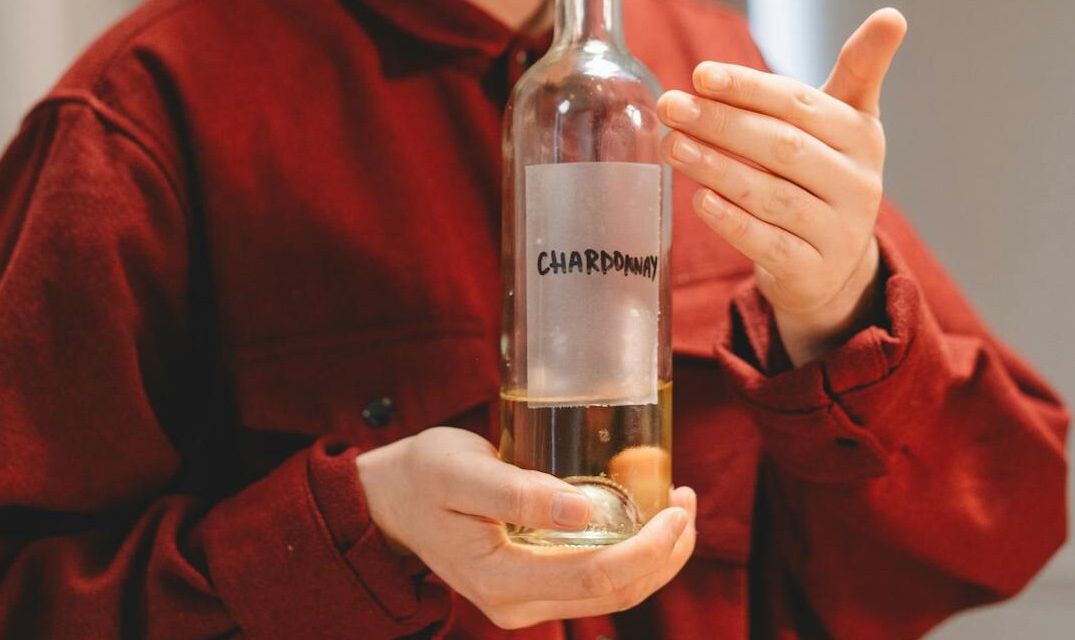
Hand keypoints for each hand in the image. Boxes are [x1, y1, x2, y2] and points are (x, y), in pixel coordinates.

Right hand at [355, 427, 697, 629]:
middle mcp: (518, 604)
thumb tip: (583, 508)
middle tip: (687, 500)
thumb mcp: (459, 470)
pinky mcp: (534, 585)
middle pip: (616, 594)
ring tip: (678, 507)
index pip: (598, 578)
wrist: (387, 501)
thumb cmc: (419, 476)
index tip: (677, 507)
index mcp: (501, 580)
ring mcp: (526, 600)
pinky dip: (630, 553)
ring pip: (612, 593)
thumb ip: (516, 491)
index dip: (649, 549)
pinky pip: (596, 580)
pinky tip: (644, 517)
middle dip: (665, 552)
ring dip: (655, 556)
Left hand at [656, 8, 908, 364]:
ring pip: (772, 195)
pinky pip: (768, 243)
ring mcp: (838, 231)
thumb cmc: (825, 175)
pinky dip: (732, 221)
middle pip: (782, 147)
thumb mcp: (844, 123)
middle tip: (671, 107)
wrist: (833, 265)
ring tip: (673, 147)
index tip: (700, 74)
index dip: (749, 88)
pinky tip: (699, 200)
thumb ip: (858, 69)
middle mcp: (858, 184)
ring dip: (717, 168)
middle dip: (721, 124)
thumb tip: (893, 15)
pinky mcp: (813, 271)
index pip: (800, 104)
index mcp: (862, 136)